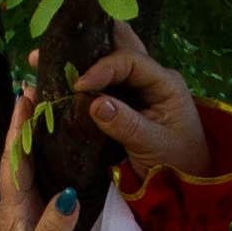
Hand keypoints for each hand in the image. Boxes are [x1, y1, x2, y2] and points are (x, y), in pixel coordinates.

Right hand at [5, 35, 210, 182]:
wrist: (190, 186)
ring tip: (41, 60)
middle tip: (51, 47)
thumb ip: (126, 124)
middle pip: (118, 46)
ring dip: (77, 60)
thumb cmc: (180, 165)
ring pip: (106, 61)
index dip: (102, 68)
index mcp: (165, 82)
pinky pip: (101, 85)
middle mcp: (151, 78)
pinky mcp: (124, 103)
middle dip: (85, 44)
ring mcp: (137, 88)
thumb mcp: (154, 146)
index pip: (130, 61)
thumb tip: (94, 102)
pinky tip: (54, 81)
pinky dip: (78, 82)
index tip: (77, 85)